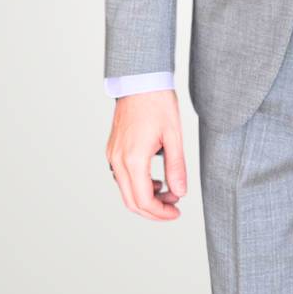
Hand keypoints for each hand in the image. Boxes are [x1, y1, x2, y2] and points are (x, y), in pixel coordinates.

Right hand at [106, 90, 187, 220]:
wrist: (139, 80)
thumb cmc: (158, 103)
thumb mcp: (174, 136)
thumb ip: (176, 167)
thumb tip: (180, 193)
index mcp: (133, 158)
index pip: (144, 200)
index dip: (161, 213)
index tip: (177, 213)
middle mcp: (118, 160)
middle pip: (131, 201)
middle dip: (153, 211)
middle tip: (174, 208)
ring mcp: (112, 155)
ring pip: (125, 191)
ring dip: (146, 198)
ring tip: (169, 191)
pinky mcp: (113, 150)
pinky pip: (122, 177)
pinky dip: (138, 185)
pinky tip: (155, 179)